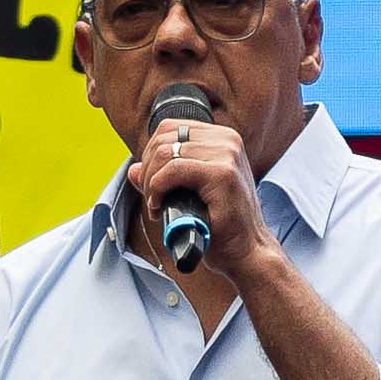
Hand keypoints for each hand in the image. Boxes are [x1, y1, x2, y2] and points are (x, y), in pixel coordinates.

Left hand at [128, 107, 264, 271]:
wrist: (246, 252)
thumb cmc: (221, 226)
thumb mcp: (189, 194)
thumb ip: (163, 177)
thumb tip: (133, 170)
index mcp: (222, 138)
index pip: (169, 128)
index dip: (150, 154)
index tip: (151, 183)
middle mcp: (227, 140)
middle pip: (164, 137)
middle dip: (147, 169)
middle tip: (151, 197)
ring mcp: (227, 154)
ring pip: (166, 153)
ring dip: (150, 182)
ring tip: (156, 205)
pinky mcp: (222, 174)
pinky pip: (173, 170)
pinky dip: (157, 188)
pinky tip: (158, 207)